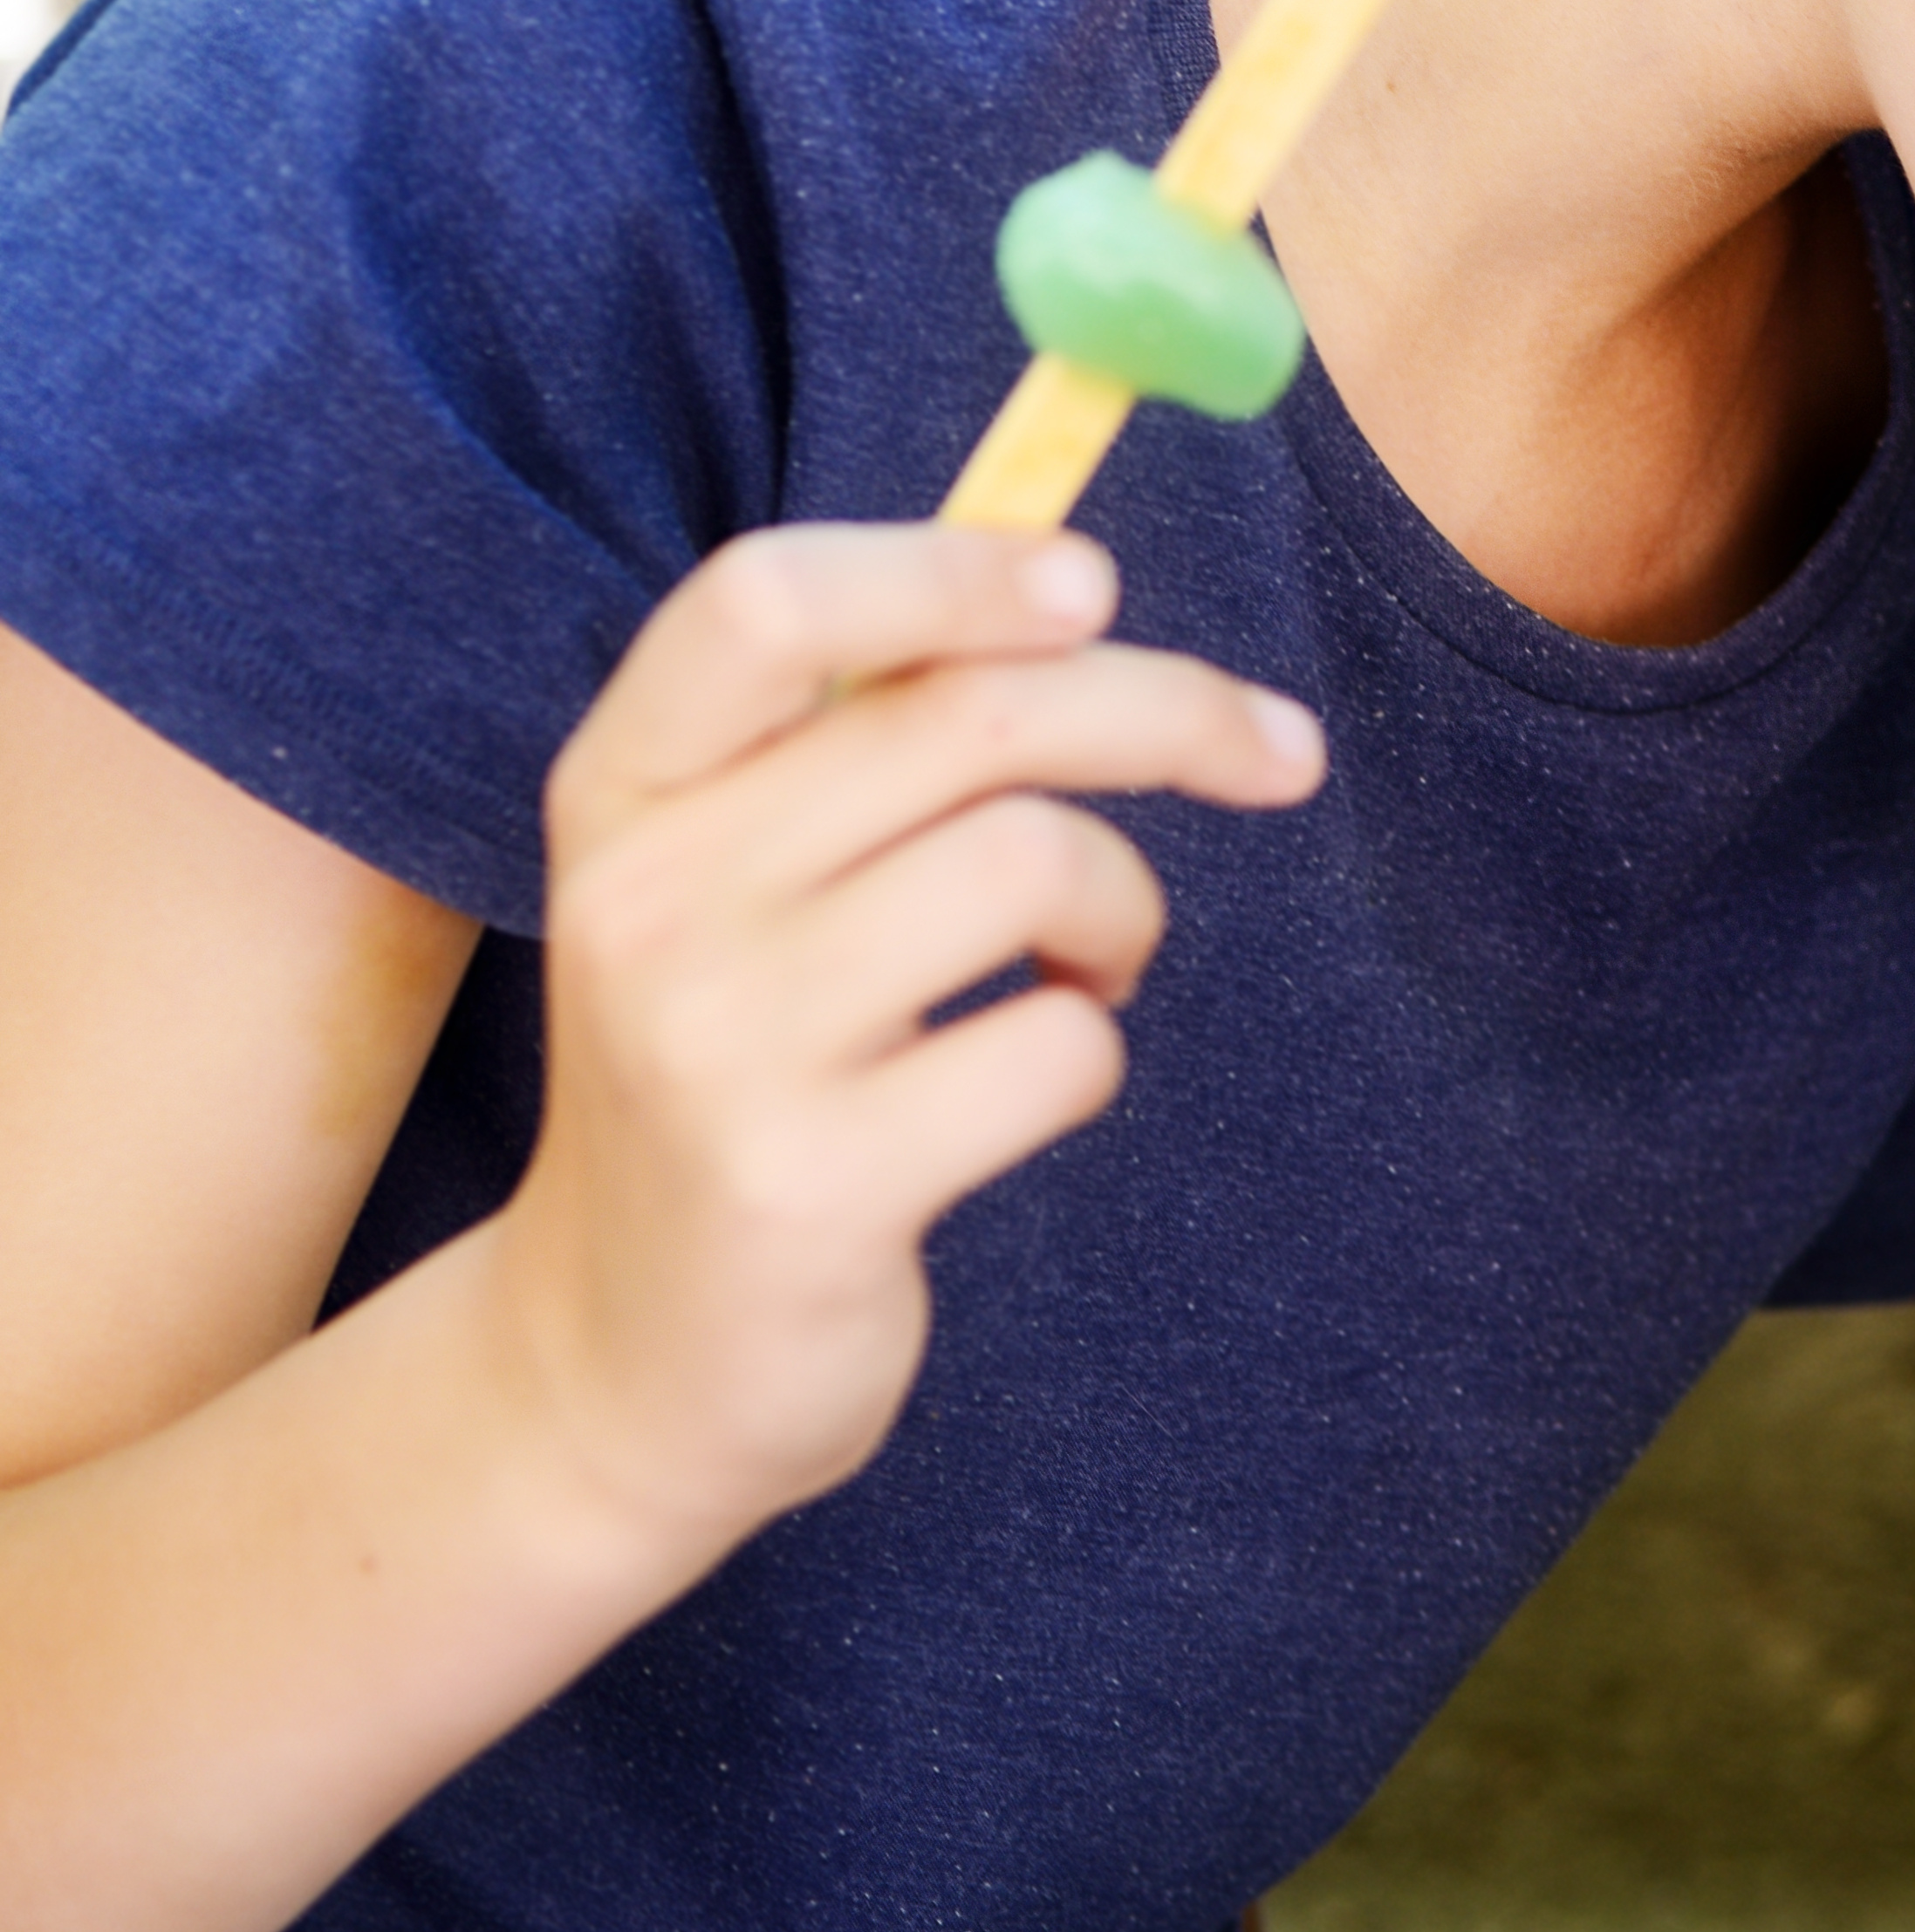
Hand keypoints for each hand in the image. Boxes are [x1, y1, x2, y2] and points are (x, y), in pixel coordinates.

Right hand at [480, 527, 1324, 1552]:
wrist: (617, 1364)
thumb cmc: (737, 1067)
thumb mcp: (737, 878)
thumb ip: (861, 729)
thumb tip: (1071, 568)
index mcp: (621, 793)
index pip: (765, 604)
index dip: (950, 568)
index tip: (1094, 583)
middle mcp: (646, 902)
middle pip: (968, 718)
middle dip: (1171, 712)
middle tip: (1279, 754)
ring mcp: (717, 1047)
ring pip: (1033, 864)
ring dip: (1122, 910)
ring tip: (1084, 967)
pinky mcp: (811, 1184)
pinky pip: (1061, 1045)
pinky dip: (1089, 1046)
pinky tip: (1016, 1088)